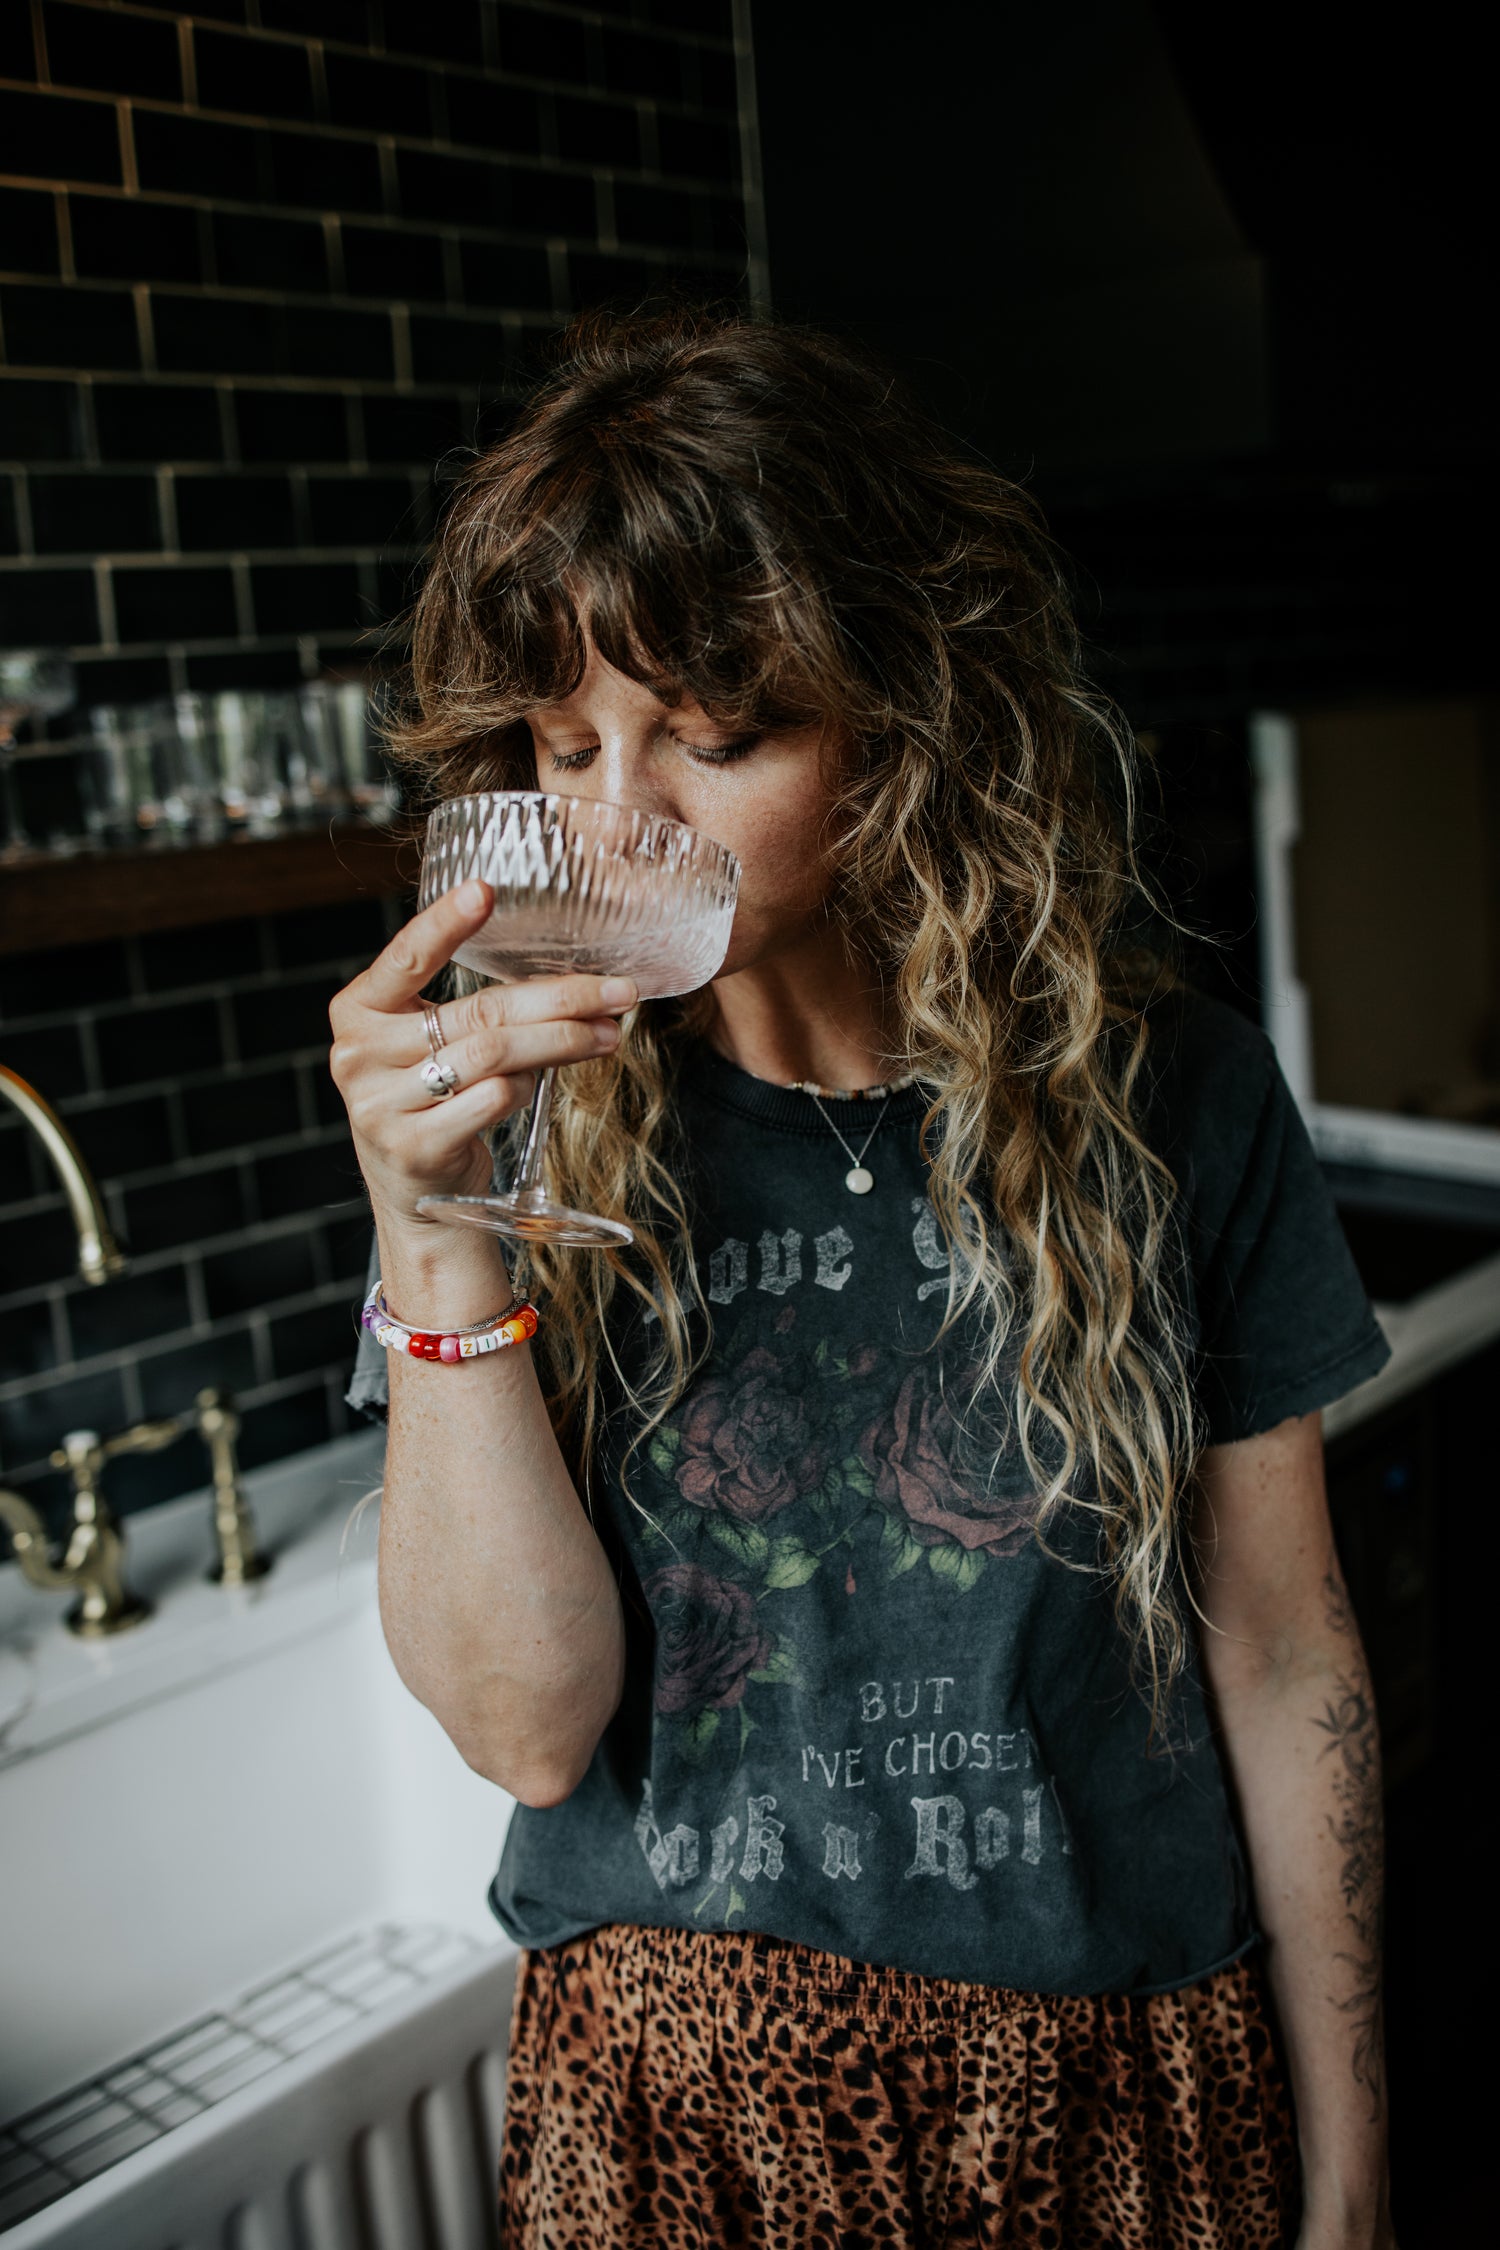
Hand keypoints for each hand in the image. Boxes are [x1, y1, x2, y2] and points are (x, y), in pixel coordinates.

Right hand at [329, 879, 635, 1238]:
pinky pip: (493, 1100)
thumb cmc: (432, 1101)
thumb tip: (573, 979)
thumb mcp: (429, 1045)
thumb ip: (472, 1010)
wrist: (416, 1195)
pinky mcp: (414, 1146)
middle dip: (559, 999)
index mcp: (357, 1010)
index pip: (404, 957)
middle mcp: (358, 1054)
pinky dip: (528, 1088)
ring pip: (494, 1055)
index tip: (486, 891)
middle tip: (617, 993)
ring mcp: (381, 1105)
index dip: (444, 924)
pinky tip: (544, 1082)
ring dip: (562, 1042)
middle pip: (478, 1012)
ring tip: (605, 1036)